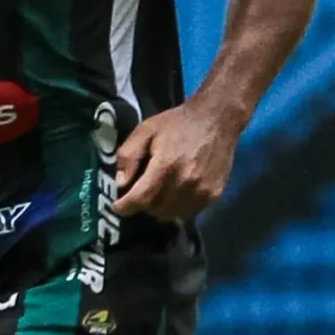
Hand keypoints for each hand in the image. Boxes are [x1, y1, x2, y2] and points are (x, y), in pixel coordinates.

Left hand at [115, 101, 241, 222]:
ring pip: (171, 215)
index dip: (124, 206)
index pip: (140, 199)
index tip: (117, 206)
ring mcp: (201, 191)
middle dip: (142, 205)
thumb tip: (121, 183)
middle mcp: (185, 183)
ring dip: (160, 209)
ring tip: (157, 195)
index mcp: (166, 166)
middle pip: (154, 210)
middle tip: (139, 193)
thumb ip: (129, 155)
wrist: (217, 119)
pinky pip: (189, 213)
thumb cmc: (178, 123)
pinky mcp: (213, 195)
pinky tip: (175, 194)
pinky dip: (178, 208)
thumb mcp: (145, 130)